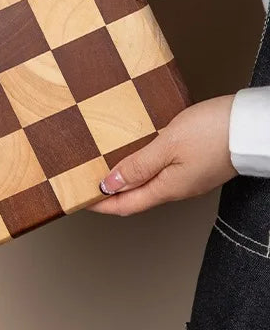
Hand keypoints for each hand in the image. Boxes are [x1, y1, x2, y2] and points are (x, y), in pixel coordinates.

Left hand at [88, 95, 237, 215]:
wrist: (250, 126)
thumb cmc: (212, 132)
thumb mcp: (167, 145)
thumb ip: (138, 165)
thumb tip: (110, 184)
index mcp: (168, 188)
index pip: (127, 204)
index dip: (101, 204)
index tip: (79, 200)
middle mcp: (177, 187)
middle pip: (136, 196)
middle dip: (110, 193)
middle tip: (86, 184)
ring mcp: (187, 176)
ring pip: (148, 183)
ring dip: (125, 178)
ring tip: (105, 167)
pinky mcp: (195, 163)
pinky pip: (160, 170)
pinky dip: (141, 165)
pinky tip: (135, 153)